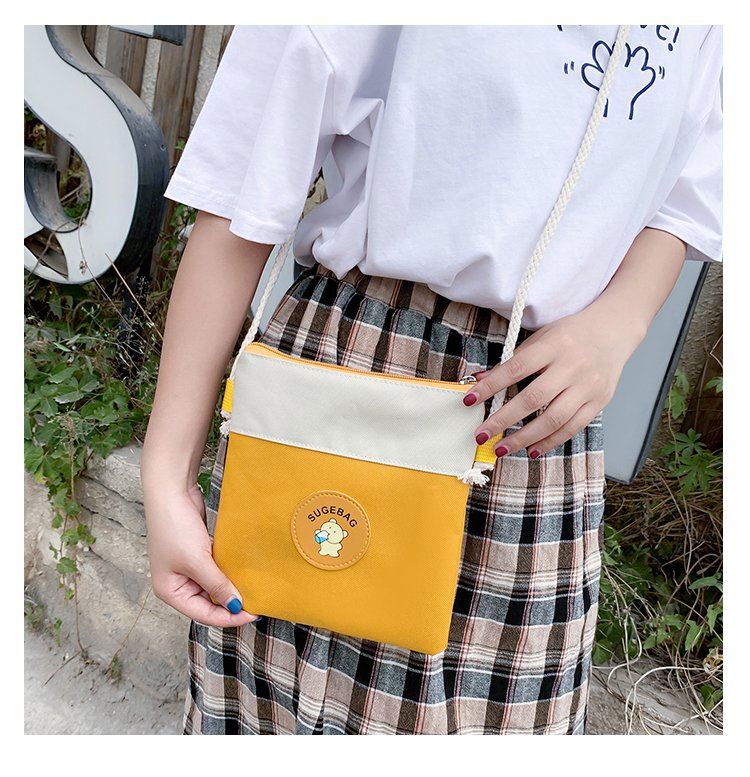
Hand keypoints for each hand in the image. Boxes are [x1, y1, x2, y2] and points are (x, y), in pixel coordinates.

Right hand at [145, 482, 258, 627]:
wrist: (172, 491)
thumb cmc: (175, 527)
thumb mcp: (197, 561)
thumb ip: (217, 584)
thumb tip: (235, 605)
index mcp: (170, 592)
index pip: (203, 614)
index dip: (228, 617)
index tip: (252, 613)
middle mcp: (178, 583)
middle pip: (208, 603)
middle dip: (230, 603)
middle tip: (256, 603)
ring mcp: (188, 568)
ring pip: (214, 586)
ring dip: (231, 587)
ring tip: (253, 590)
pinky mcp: (198, 553)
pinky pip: (216, 569)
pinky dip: (228, 572)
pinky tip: (244, 573)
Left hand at [463, 304, 643, 458]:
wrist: (613, 331)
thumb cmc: (570, 335)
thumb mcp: (540, 339)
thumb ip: (512, 361)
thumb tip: (480, 381)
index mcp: (553, 345)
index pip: (516, 368)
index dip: (491, 386)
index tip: (469, 400)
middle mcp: (572, 366)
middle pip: (533, 398)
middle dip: (503, 420)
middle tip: (481, 435)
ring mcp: (588, 386)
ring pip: (553, 419)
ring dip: (524, 438)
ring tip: (502, 448)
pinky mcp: (600, 401)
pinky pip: (572, 427)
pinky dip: (550, 441)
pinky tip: (532, 449)